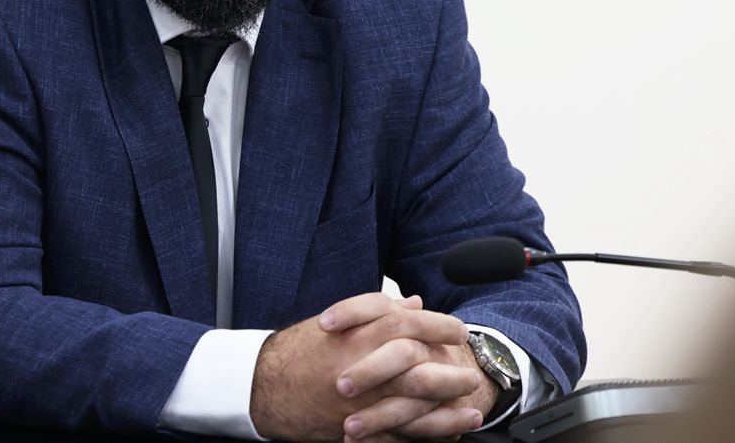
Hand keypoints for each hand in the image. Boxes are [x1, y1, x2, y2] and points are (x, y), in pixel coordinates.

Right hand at [250, 293, 482, 441]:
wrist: (263, 387)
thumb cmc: (300, 352)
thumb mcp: (338, 323)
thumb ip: (378, 312)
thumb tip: (413, 304)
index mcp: (357, 335)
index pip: (408, 324)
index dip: (439, 326)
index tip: (459, 331)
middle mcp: (361, 367)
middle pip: (418, 368)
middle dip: (450, 372)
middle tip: (471, 373)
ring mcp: (358, 402)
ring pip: (412, 407)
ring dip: (447, 411)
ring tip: (471, 412)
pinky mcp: (355, 430)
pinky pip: (397, 437)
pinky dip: (423, 438)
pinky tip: (444, 437)